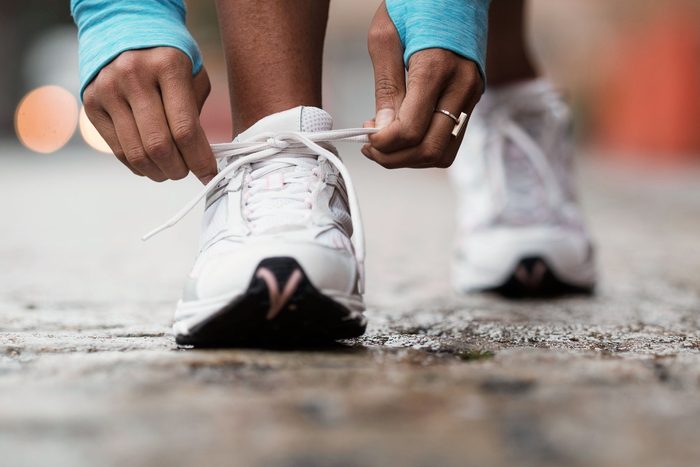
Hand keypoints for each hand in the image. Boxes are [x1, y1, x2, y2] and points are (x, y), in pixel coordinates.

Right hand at [83, 47, 215, 182]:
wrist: (125, 31)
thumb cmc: (168, 60)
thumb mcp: (193, 76)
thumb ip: (196, 113)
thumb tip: (200, 158)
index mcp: (167, 66)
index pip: (185, 129)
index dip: (200, 160)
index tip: (209, 175)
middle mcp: (133, 76)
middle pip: (158, 145)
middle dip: (179, 169)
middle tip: (188, 173)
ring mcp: (108, 89)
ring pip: (136, 153)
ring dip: (158, 172)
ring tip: (170, 171)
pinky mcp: (92, 104)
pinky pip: (117, 149)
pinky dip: (138, 166)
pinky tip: (151, 164)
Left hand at [362, 2, 483, 168]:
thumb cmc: (417, 4)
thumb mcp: (386, 36)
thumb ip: (385, 86)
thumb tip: (382, 127)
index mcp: (435, 68)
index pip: (410, 129)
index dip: (383, 144)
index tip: (366, 137)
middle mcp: (460, 87)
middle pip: (429, 150)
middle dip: (394, 158)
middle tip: (371, 147)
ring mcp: (471, 96)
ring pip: (443, 153)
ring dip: (410, 159)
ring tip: (386, 144)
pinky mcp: (472, 100)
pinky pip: (450, 140)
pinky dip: (424, 148)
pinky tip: (404, 136)